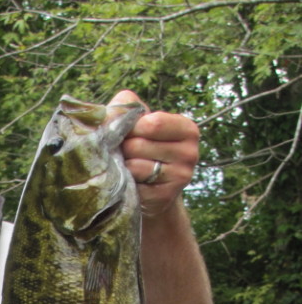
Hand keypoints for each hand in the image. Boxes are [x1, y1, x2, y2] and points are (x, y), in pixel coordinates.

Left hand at [110, 89, 199, 216]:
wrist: (150, 190)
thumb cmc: (141, 148)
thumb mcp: (138, 122)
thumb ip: (127, 106)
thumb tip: (114, 109)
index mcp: (187, 129)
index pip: (152, 123)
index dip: (130, 128)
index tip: (128, 133)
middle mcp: (190, 152)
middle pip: (138, 145)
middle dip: (124, 149)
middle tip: (127, 154)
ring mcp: (181, 177)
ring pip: (135, 167)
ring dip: (124, 167)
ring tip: (129, 167)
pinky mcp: (166, 197)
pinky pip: (134, 187)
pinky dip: (127, 184)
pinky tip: (133, 183)